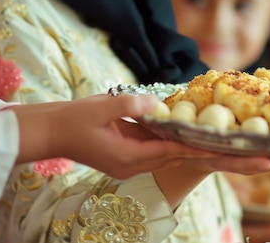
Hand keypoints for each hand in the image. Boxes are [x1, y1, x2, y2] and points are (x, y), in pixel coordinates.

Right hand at [15, 94, 215, 178]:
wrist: (50, 132)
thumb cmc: (73, 119)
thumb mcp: (102, 107)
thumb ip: (130, 105)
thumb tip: (156, 103)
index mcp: (127, 157)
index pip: (169, 152)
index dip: (193, 147)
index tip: (217, 146)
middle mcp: (129, 166)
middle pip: (169, 158)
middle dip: (193, 148)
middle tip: (220, 141)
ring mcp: (125, 165)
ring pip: (161, 156)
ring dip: (180, 145)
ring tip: (205, 135)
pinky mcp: (121, 158)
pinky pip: (150, 152)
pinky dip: (164, 142)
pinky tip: (176, 129)